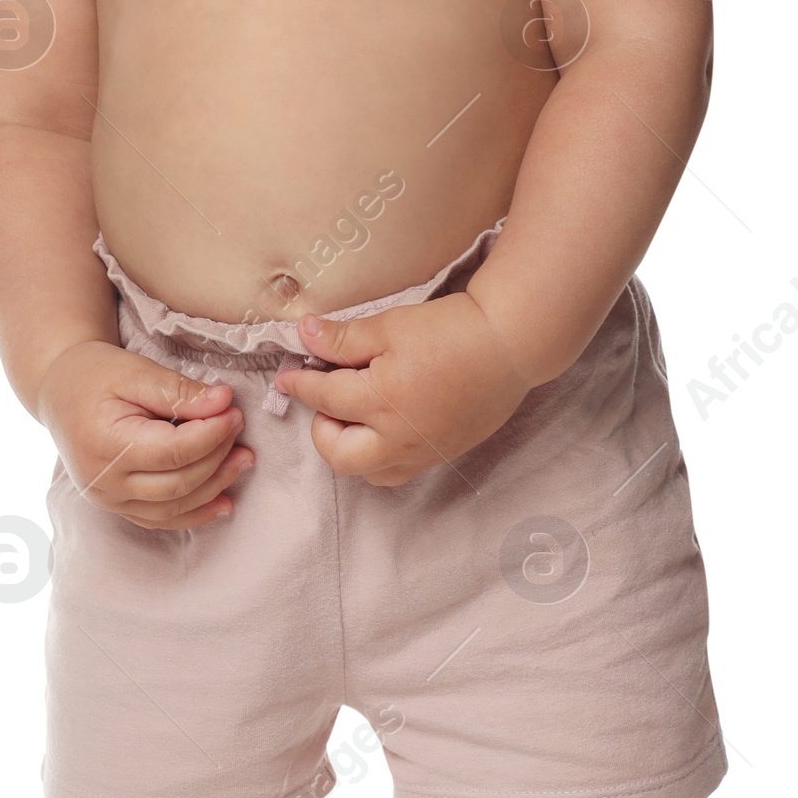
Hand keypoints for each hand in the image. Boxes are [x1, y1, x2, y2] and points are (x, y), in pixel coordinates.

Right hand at [38, 340, 254, 527]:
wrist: (59, 392)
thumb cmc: (95, 375)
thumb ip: (179, 391)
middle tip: (239, 428)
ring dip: (214, 487)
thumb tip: (224, 403)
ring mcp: (107, 500)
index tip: (234, 412)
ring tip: (243, 460)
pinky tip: (223, 502)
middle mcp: (104, 482)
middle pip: (178, 482)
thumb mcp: (135, 372)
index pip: (174, 451)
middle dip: (218, 457)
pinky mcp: (115, 506)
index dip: (212, 435)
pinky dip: (194, 514)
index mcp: (106, 445)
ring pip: (173, 507)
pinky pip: (160, 520)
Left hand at [272, 291, 530, 484]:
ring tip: (358, 415)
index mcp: (380, 401)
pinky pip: (399, 470)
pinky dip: (380, 455)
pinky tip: (386, 425)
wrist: (510, 345)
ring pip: (370, 472)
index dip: (301, 384)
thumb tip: (304, 336)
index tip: (287, 377)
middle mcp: (398, 438)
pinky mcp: (442, 454)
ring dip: (352, 449)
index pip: (324, 398)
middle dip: (323, 429)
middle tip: (328, 399)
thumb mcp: (391, 326)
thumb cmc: (451, 330)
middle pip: (339, 455)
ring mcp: (422, 452)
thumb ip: (344, 338)